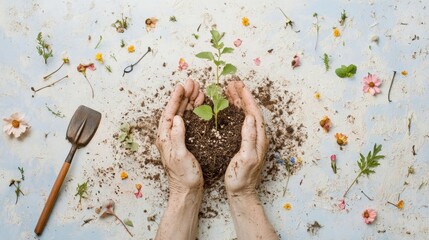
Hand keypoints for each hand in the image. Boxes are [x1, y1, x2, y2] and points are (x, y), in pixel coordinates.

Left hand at [156, 79, 204, 193]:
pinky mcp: (186, 141)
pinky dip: (195, 111)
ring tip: (199, 90)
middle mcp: (169, 136)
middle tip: (193, 83)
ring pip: (183, 114)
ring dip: (190, 101)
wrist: (188, 191)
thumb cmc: (184, 176)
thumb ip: (177, 136)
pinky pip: (190, 122)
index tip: (182, 86)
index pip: (169, 113)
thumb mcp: (179, 156)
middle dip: (184, 95)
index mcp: (165, 138)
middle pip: (176, 110)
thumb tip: (177, 118)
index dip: (176, 98)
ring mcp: (178, 138)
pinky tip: (201, 105)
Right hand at [224, 81, 276, 239]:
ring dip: (238, 102)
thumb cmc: (242, 178)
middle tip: (232, 84)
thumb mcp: (246, 158)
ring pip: (245, 115)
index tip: (239, 86)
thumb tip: (249, 117)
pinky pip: (240, 122)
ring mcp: (251, 140)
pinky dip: (235, 112)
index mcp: (259, 138)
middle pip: (250, 110)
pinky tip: (228, 109)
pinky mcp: (244, 143)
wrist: (241, 193)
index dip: (247, 98)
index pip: (254, 112)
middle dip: (242, 96)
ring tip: (229, 91)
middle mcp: (257, 137)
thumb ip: (249, 138)